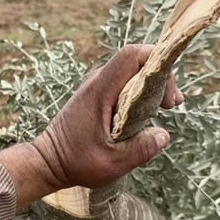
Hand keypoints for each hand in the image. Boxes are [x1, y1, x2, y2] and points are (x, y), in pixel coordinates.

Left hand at [0, 45, 182, 207]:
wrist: (48, 161)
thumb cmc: (75, 162)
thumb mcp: (111, 163)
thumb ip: (140, 149)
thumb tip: (163, 135)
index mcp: (99, 91)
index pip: (131, 56)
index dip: (157, 61)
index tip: (170, 91)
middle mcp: (97, 82)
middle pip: (136, 60)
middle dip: (160, 76)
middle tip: (171, 104)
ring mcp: (96, 87)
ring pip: (131, 72)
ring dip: (152, 85)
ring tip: (165, 108)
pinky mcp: (98, 96)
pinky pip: (124, 83)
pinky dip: (140, 92)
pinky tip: (149, 112)